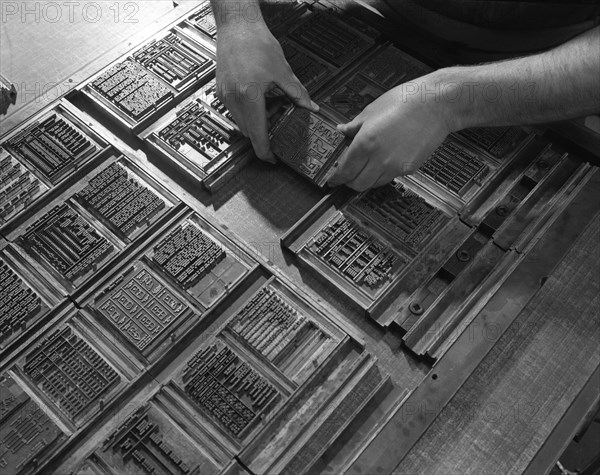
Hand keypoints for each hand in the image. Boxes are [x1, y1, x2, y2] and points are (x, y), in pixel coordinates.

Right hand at [216, 21, 317, 161]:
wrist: (236, 26)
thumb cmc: (257, 43)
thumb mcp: (283, 70)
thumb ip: (297, 93)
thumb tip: (310, 108)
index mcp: (250, 95)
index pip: (257, 135)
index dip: (265, 152)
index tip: (273, 158)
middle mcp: (234, 98)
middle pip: (249, 132)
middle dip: (264, 134)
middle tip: (279, 126)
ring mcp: (225, 96)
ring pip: (241, 123)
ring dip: (256, 123)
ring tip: (270, 107)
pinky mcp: (221, 91)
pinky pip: (235, 111)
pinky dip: (247, 112)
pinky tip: (259, 99)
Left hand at [329, 78, 455, 190]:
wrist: (437, 103)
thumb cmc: (406, 101)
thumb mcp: (372, 110)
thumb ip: (354, 125)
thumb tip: (342, 130)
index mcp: (365, 143)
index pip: (345, 171)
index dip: (336, 178)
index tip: (332, 180)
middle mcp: (379, 159)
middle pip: (357, 184)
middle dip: (349, 182)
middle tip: (346, 177)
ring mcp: (395, 166)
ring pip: (373, 184)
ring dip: (365, 180)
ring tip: (364, 169)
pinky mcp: (409, 169)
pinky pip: (390, 177)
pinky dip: (382, 174)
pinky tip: (382, 162)